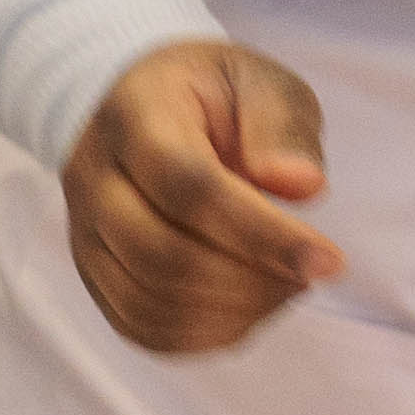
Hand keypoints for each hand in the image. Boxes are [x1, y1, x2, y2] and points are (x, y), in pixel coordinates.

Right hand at [58, 42, 338, 354]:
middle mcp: (92, 178)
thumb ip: (281, 124)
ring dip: (233, 313)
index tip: (329, 260)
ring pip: (150, 302)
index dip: (262, 235)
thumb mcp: (257, 79)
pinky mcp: (93, 273)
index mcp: (135, 117)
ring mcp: (85, 233)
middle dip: (254, 281)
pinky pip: (141, 327)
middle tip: (310, 271)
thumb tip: (301, 185)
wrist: (128, 102)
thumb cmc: (208, 93)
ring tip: (282, 287)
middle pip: (163, 256)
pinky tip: (246, 309)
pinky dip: (203, 335)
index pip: (189, 188)